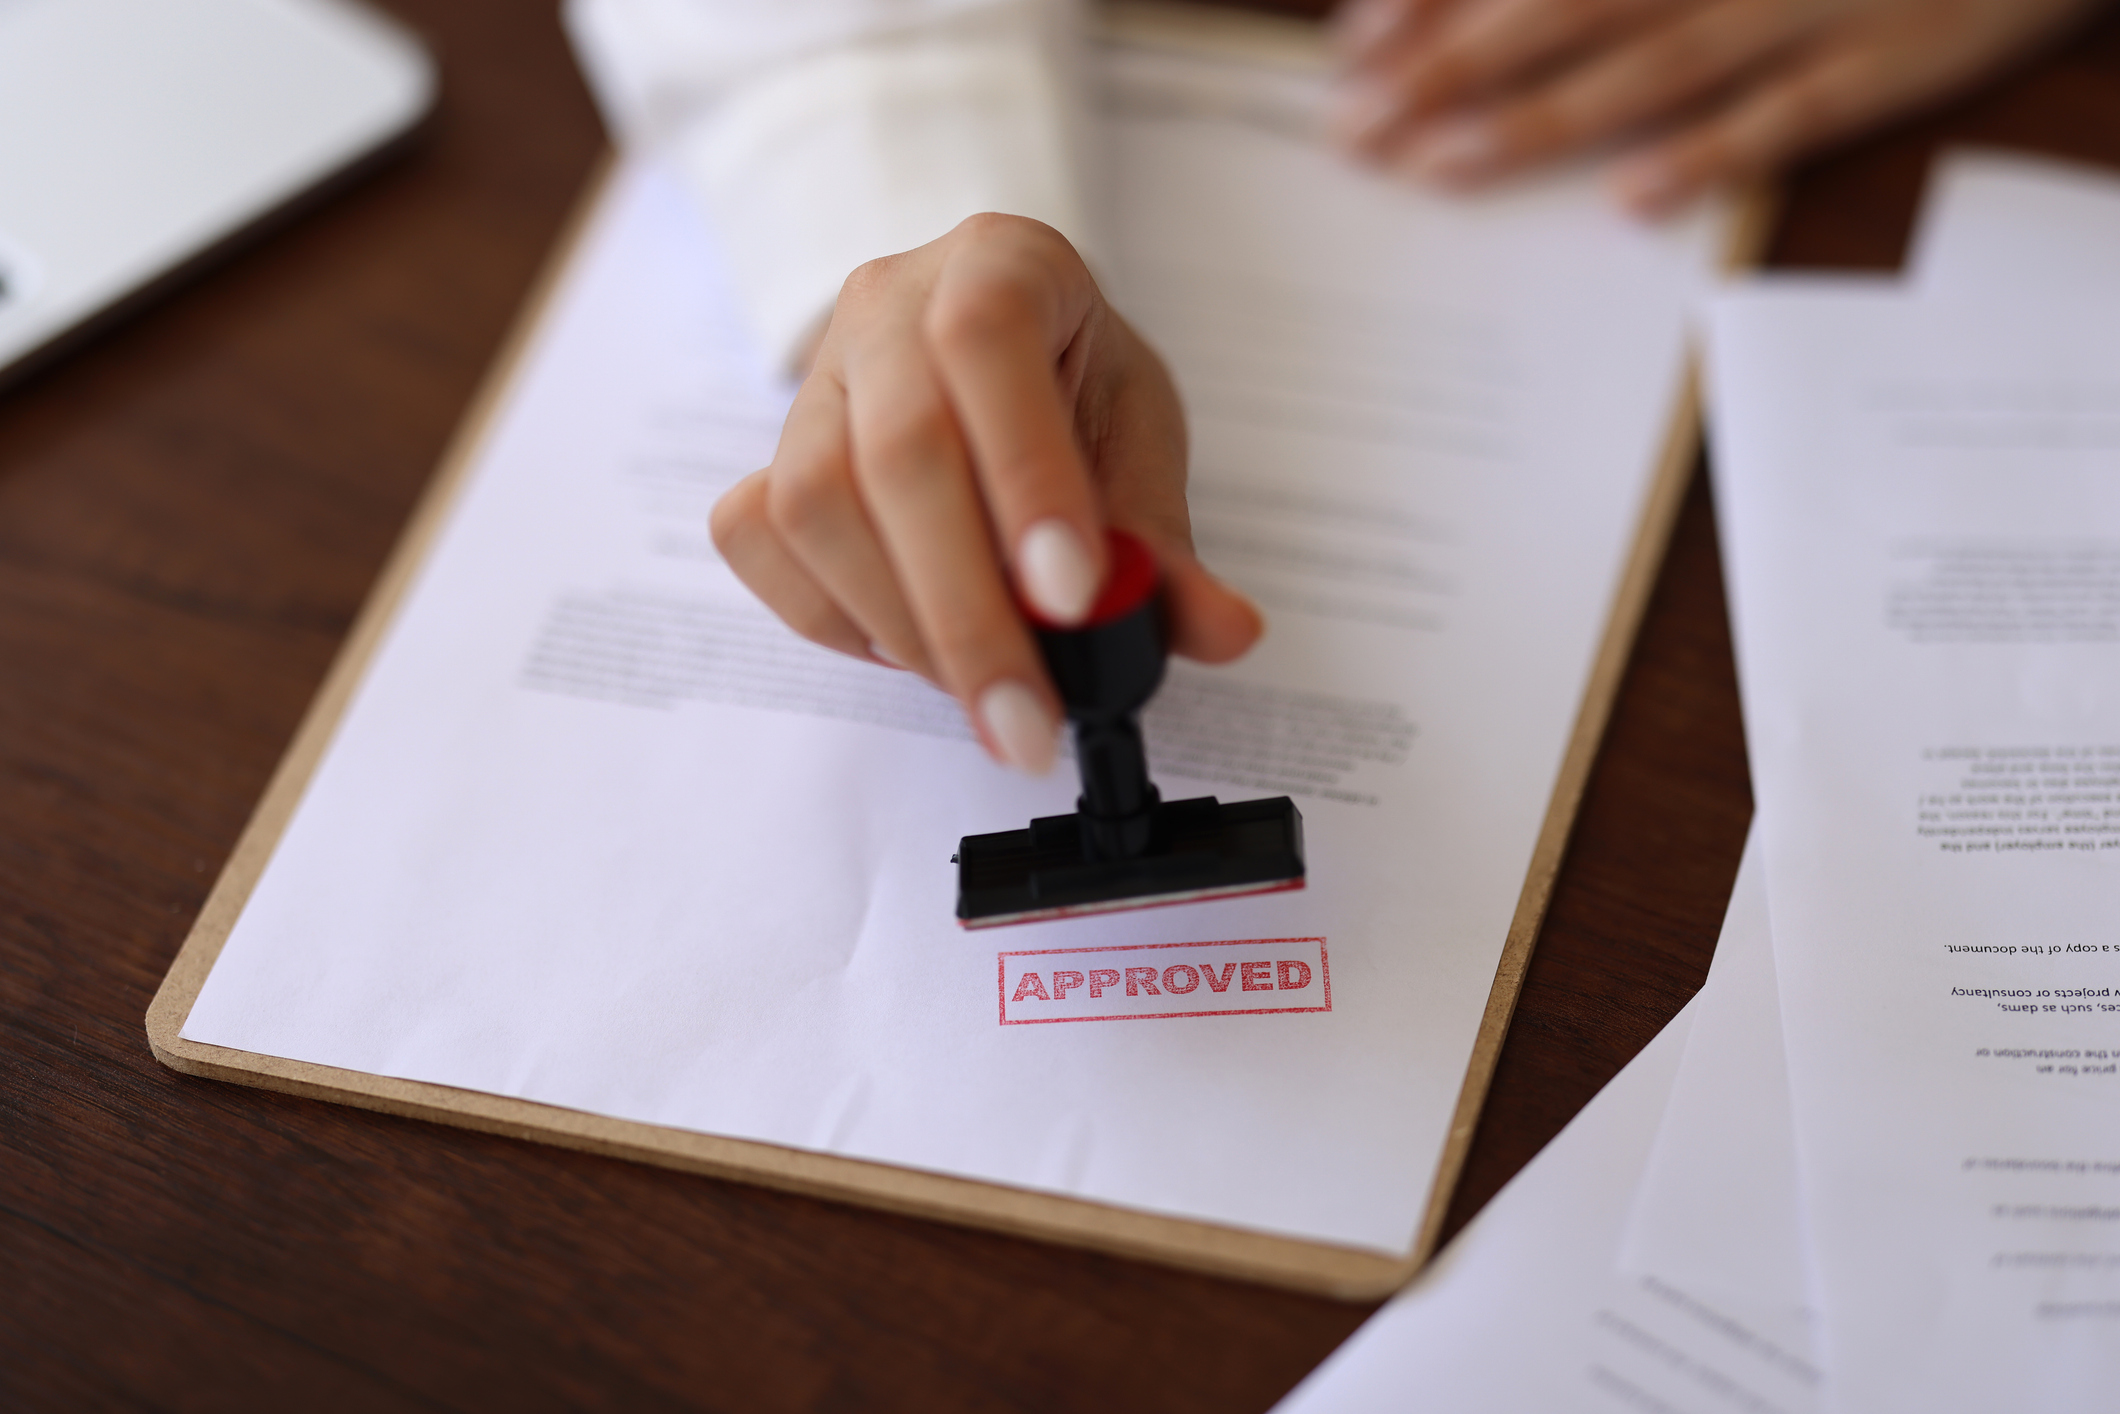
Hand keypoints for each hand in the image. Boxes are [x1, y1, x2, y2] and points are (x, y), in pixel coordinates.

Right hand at [710, 214, 1262, 774]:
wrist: (989, 359)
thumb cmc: (1071, 391)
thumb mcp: (1139, 442)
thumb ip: (1168, 546)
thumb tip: (1224, 631)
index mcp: (1001, 262)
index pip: (989, 341)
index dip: (1024, 471)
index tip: (1072, 596)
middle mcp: (888, 304)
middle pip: (898, 451)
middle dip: (967, 611)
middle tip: (1027, 721)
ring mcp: (814, 377)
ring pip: (815, 506)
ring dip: (902, 627)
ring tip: (983, 689)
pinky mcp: (765, 453)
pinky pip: (760, 541)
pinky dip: (833, 620)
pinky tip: (908, 649)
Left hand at [1330, 0, 2105, 211]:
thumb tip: (1478, 1)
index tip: (1353, 47)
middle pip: (1568, 5)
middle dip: (1449, 67)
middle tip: (1354, 130)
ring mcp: (1809, 0)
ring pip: (1652, 65)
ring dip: (1537, 118)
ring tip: (1438, 166)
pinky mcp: (1886, 58)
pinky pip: (1788, 115)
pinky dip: (1707, 157)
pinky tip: (1625, 204)